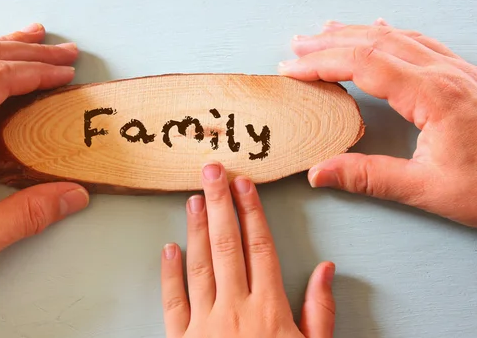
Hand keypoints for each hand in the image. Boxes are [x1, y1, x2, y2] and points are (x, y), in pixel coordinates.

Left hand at [161, 162, 334, 337]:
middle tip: (212, 173)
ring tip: (194, 199)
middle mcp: (236, 310)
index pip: (260, 248)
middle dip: (220, 205)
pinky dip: (170, 274)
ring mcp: (205, 325)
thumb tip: (326, 269)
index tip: (244, 185)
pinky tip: (170, 248)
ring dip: (197, 230)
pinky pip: (173, 301)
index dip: (252, 212)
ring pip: (200, 267)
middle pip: (227, 246)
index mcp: (270, 310)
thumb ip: (320, 312)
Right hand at [279, 18, 476, 226]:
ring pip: (398, 37)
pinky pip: (420, 41)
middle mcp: (446, 73)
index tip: (291, 69)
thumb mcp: (428, 190)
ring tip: (324, 31)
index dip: (322, 63)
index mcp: (435, 95)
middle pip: (377, 42)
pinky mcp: (463, 76)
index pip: (365, 65)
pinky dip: (390, 33)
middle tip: (296, 45)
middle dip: (331, 42)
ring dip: (356, 33)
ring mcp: (458, 70)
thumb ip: (369, 177)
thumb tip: (318, 172)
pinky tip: (380, 28)